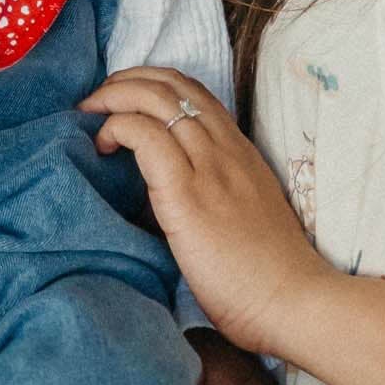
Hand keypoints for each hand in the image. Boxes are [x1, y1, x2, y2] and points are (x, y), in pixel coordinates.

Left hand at [80, 66, 333, 360]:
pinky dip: (118, 127)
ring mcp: (209, 168)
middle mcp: (226, 150)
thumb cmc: (267, 276)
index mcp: (241, 154)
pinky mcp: (188, 194)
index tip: (123, 103)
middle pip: (172, 83)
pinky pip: (146, 135)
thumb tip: (172, 193)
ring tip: (91, 116)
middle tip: (97, 101)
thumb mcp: (245, 216)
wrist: (294, 302)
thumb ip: (216, 194)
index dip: (152, 85)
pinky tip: (105, 146)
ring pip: (155, 99)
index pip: (195, 93)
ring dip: (113, 98)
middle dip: (125, 82)